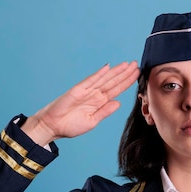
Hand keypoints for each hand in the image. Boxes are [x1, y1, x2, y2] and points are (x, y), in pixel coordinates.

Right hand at [23, 61, 139, 145]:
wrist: (53, 127)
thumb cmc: (70, 125)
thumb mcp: (92, 121)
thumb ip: (105, 112)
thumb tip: (118, 103)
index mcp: (99, 102)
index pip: (116, 90)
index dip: (126, 82)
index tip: (137, 75)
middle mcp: (95, 94)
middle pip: (113, 82)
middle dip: (125, 74)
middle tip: (136, 64)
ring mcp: (87, 91)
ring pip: (104, 79)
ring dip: (115, 72)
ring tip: (127, 64)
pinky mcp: (77, 90)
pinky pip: (90, 81)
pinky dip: (99, 74)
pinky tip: (108, 68)